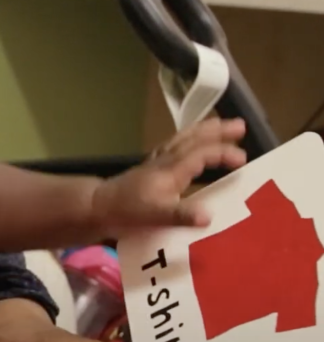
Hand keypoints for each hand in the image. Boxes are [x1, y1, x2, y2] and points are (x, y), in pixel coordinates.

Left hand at [92, 118, 246, 235]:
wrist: (98, 206)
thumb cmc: (127, 210)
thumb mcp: (155, 216)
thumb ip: (181, 215)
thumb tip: (209, 216)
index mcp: (171, 170)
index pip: (202, 154)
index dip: (223, 153)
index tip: (243, 159)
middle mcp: (165, 160)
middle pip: (193, 139)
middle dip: (216, 130)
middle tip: (239, 125)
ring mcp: (156, 162)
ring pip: (182, 139)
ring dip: (202, 131)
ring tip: (218, 125)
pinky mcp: (150, 167)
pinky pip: (172, 146)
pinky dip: (185, 140)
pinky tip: (188, 143)